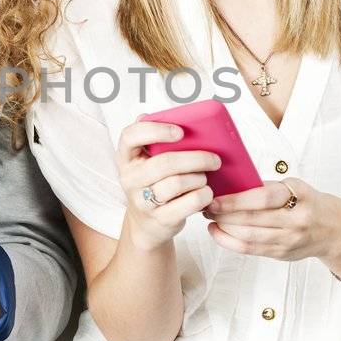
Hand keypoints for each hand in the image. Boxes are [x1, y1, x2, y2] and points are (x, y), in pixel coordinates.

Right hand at [116, 119, 221, 251]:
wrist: (148, 222)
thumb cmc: (154, 183)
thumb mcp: (149, 161)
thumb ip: (157, 140)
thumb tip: (174, 117)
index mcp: (126, 158)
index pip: (131, 136)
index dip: (155, 130)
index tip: (180, 131)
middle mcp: (130, 179)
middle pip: (164, 163)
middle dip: (195, 158)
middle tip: (214, 158)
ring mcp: (143, 201)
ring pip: (178, 183)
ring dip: (199, 178)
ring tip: (205, 177)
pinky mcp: (160, 219)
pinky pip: (190, 202)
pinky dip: (204, 195)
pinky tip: (206, 192)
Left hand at [202, 177, 333, 260]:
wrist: (333, 229)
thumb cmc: (308, 202)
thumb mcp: (295, 187)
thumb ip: (267, 188)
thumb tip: (229, 187)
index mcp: (299, 196)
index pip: (261, 199)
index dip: (234, 200)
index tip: (214, 198)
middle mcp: (296, 220)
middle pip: (252, 220)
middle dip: (223, 214)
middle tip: (205, 206)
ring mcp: (290, 240)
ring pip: (249, 237)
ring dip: (223, 228)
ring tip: (209, 219)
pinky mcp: (283, 254)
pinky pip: (251, 250)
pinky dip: (230, 242)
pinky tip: (218, 233)